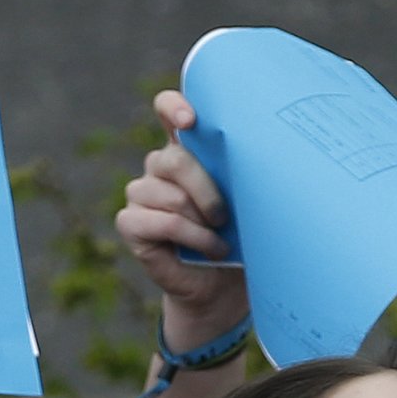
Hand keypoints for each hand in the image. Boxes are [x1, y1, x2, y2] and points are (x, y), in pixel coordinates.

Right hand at [116, 90, 250, 343]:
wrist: (225, 290)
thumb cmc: (243, 240)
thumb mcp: (249, 203)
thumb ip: (244, 176)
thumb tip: (266, 158)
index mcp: (188, 150)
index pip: (168, 109)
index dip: (174, 107)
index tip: (190, 120)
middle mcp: (160, 167)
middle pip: (174, 158)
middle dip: (206, 187)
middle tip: (227, 215)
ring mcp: (141, 194)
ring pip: (169, 193)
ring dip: (203, 220)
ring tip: (223, 241)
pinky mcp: (131, 223)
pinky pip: (160, 221)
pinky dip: (192, 237)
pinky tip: (209, 250)